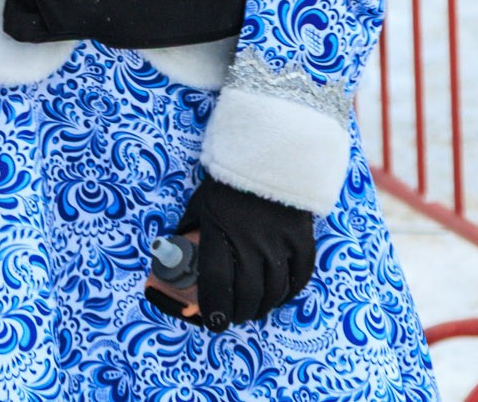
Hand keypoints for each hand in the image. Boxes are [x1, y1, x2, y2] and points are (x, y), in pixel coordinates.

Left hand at [179, 177, 316, 330]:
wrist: (266, 156)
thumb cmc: (227, 184)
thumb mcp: (199, 206)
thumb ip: (191, 233)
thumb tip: (176, 260)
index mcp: (219, 232)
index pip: (216, 282)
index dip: (214, 307)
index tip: (213, 321)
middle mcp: (250, 242)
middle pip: (247, 293)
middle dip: (239, 313)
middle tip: (233, 318)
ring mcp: (279, 243)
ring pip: (274, 291)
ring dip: (263, 307)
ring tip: (254, 310)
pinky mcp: (301, 240)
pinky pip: (299, 277)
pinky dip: (289, 293)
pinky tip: (278, 297)